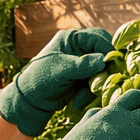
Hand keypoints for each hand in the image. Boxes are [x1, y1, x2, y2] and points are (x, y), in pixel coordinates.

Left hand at [0, 28, 114, 136]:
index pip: (98, 38)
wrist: (30, 101)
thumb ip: (81, 65)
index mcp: (72, 38)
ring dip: (95, 86)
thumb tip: (103, 61)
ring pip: (102, 71)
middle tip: (97, 85)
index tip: (108, 66)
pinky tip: (77, 101)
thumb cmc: (39, 80)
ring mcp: (82, 64)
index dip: (107, 51)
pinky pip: (97, 83)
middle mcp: (79, 48)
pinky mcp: (84, 79)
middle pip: (104, 54)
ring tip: (80, 98)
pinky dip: (90, 94)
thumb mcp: (60, 70)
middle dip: (102, 71)